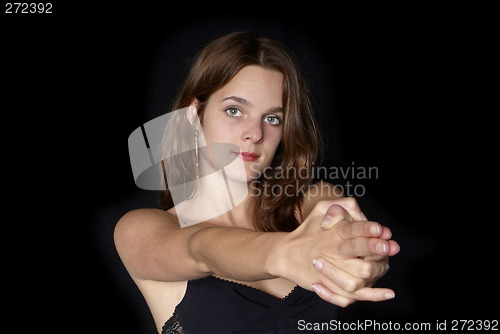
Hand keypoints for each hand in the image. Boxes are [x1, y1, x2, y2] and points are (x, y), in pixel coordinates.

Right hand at [271, 198, 398, 306]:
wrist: (286, 255)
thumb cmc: (307, 231)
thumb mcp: (319, 210)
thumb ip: (339, 205)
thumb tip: (356, 207)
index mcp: (333, 233)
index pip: (352, 229)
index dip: (368, 228)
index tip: (381, 229)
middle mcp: (333, 251)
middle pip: (357, 250)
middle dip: (375, 247)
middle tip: (390, 246)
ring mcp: (332, 270)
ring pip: (360, 274)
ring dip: (378, 269)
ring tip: (387, 264)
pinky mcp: (332, 286)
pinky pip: (355, 294)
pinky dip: (375, 295)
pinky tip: (389, 292)